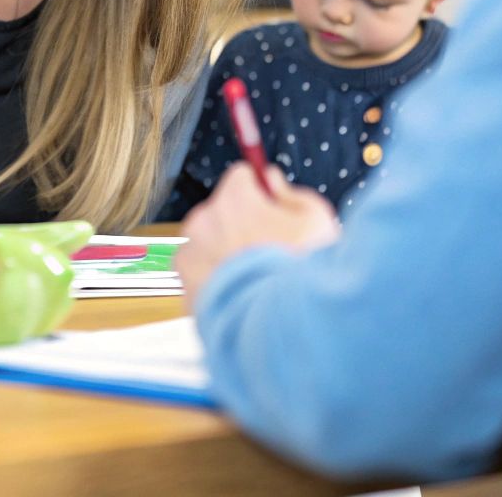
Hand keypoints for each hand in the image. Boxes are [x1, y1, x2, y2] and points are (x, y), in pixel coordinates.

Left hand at [177, 163, 341, 308]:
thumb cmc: (302, 269)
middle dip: (241, 225)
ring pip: (209, 243)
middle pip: (223, 211)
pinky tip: (243, 294)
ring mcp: (191, 254)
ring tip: (258, 278)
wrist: (281, 326)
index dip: (260, 192)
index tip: (272, 207)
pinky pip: (201, 276)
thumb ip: (291, 193)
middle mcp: (205, 220)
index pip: (242, 176)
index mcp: (235, 198)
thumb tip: (271, 179)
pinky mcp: (185, 287)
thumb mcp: (316, 219)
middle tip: (270, 251)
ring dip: (226, 253)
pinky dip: (216, 283)